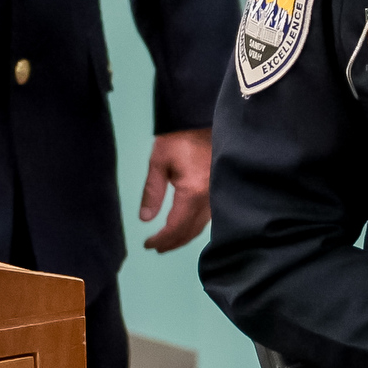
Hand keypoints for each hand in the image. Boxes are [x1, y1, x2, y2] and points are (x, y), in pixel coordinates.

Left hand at [138, 128, 211, 251]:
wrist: (202, 120)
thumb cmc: (178, 138)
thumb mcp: (158, 162)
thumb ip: (152, 192)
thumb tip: (146, 219)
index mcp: (193, 191)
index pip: (176, 226)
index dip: (162, 239)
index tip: (148, 245)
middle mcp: (209, 198)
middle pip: (191, 231)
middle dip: (173, 242)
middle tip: (156, 247)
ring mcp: (218, 195)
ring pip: (202, 226)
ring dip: (185, 236)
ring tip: (169, 241)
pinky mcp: (222, 190)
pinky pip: (209, 217)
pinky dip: (196, 226)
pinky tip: (187, 226)